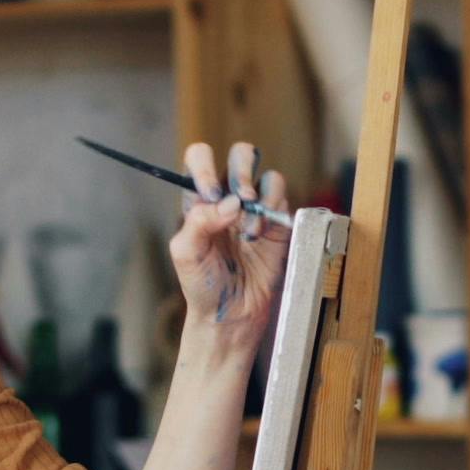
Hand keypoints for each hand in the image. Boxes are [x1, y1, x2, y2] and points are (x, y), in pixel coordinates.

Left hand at [168, 141, 289, 359]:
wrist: (230, 314)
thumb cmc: (202, 285)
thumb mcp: (185, 254)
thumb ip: (198, 222)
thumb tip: (229, 202)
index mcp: (200, 199)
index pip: (200, 158)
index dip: (206, 167)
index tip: (211, 193)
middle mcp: (228, 198)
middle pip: (241, 155)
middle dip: (241, 171)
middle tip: (240, 200)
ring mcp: (256, 209)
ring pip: (267, 174)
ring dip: (259, 198)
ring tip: (249, 229)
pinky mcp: (278, 223)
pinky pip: (283, 198)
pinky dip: (274, 210)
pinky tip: (260, 236)